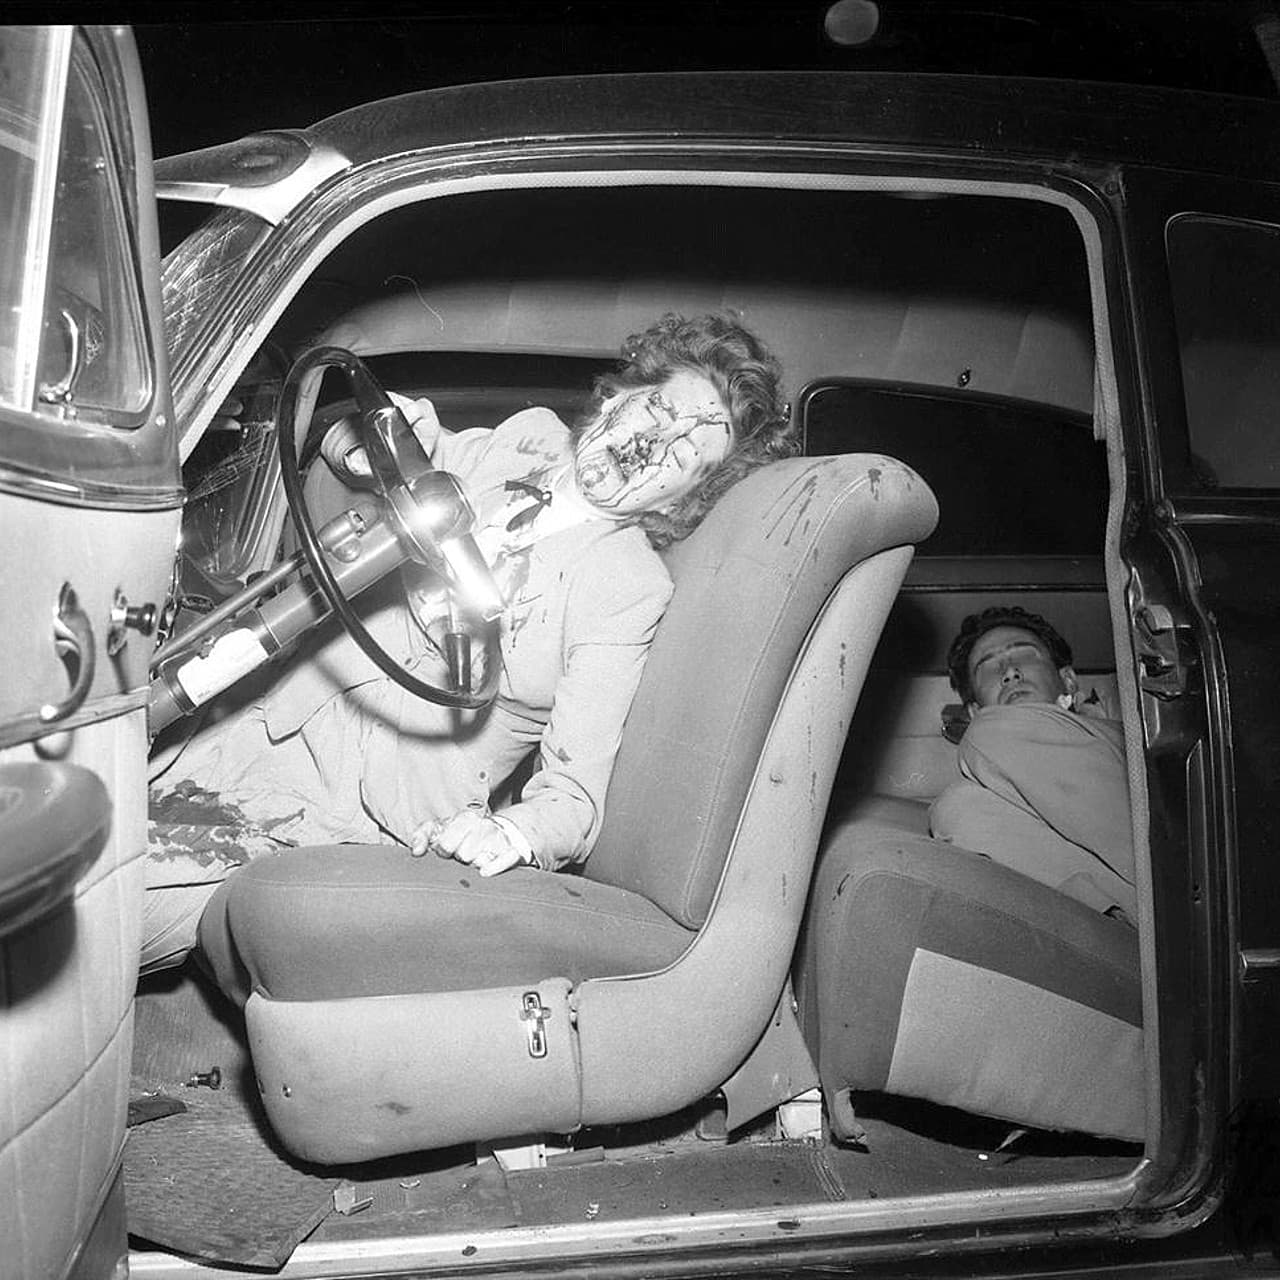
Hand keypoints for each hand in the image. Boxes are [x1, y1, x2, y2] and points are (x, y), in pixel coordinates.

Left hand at [410, 807, 530, 876]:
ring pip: (479, 861)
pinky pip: (505, 860)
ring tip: (474, 861)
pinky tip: (485, 872)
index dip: (443, 851)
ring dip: (474, 866)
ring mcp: (498, 839)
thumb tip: (416, 851)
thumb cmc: (462, 835)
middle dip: (459, 859)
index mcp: (464, 818)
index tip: (444, 852)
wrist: (497, 833)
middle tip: (461, 857)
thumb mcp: (439, 829)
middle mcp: (483, 826)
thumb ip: (421, 835)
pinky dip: (495, 867)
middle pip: (463, 855)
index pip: (446, 843)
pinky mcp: (512, 851)